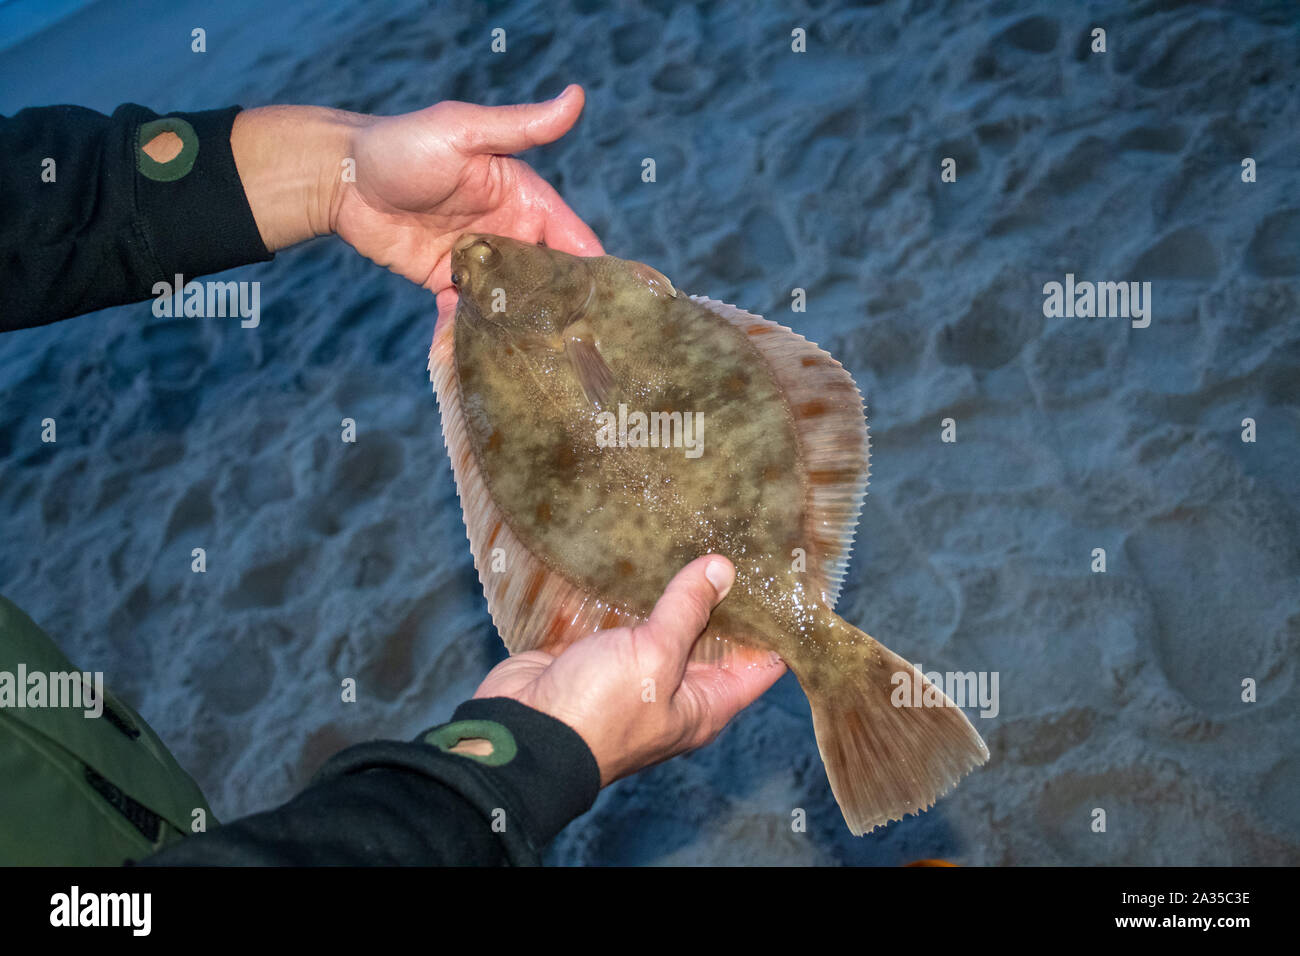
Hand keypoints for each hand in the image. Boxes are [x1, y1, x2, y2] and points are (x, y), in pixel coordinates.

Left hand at [231, 86, 602, 326]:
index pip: (573, 240)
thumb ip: (522, 126)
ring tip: (539, 362)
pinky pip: (471, 315)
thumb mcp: (466, 131)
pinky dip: (475, 335)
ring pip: (515, 303)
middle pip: (548, 279)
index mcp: (525, 199)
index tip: (613, 305)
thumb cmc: (404, 144)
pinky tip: (482, 357)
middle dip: (563, 310)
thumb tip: (577, 96)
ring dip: (524, 328)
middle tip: (578, 347)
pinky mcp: (448, 283)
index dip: (593, 271)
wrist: (341, 178)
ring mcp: (480, 262)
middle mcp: (509, 233)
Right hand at [472, 556, 786, 785]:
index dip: (777, 624)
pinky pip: (620, 615)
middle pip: (713, 636)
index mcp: (704, 703)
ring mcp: (634, 669)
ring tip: (693, 533)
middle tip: (738, 540)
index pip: (760, 663)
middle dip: (723, 594)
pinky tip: (638, 549)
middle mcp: (675, 688)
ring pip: (664, 620)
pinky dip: (627, 588)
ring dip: (672, 586)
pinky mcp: (596, 652)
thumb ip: (687, 611)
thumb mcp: (655, 658)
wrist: (521, 733)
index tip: (787, 578)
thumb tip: (723, 570)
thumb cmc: (596, 713)